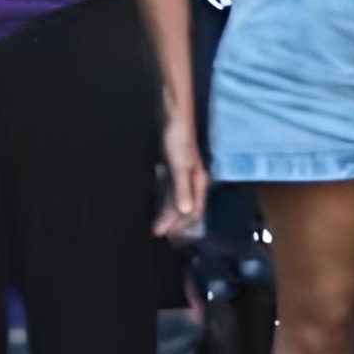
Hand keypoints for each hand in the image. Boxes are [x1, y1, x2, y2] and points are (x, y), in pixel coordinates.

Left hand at [153, 115, 207, 241]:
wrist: (172, 119)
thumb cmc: (179, 141)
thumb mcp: (181, 167)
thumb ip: (183, 190)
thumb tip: (186, 213)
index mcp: (199, 181)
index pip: (194, 210)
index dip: (182, 224)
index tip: (166, 235)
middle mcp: (193, 181)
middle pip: (185, 208)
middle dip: (173, 222)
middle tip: (156, 233)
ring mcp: (182, 176)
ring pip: (177, 201)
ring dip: (167, 214)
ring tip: (155, 226)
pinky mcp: (172, 170)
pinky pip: (170, 193)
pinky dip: (163, 203)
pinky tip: (155, 208)